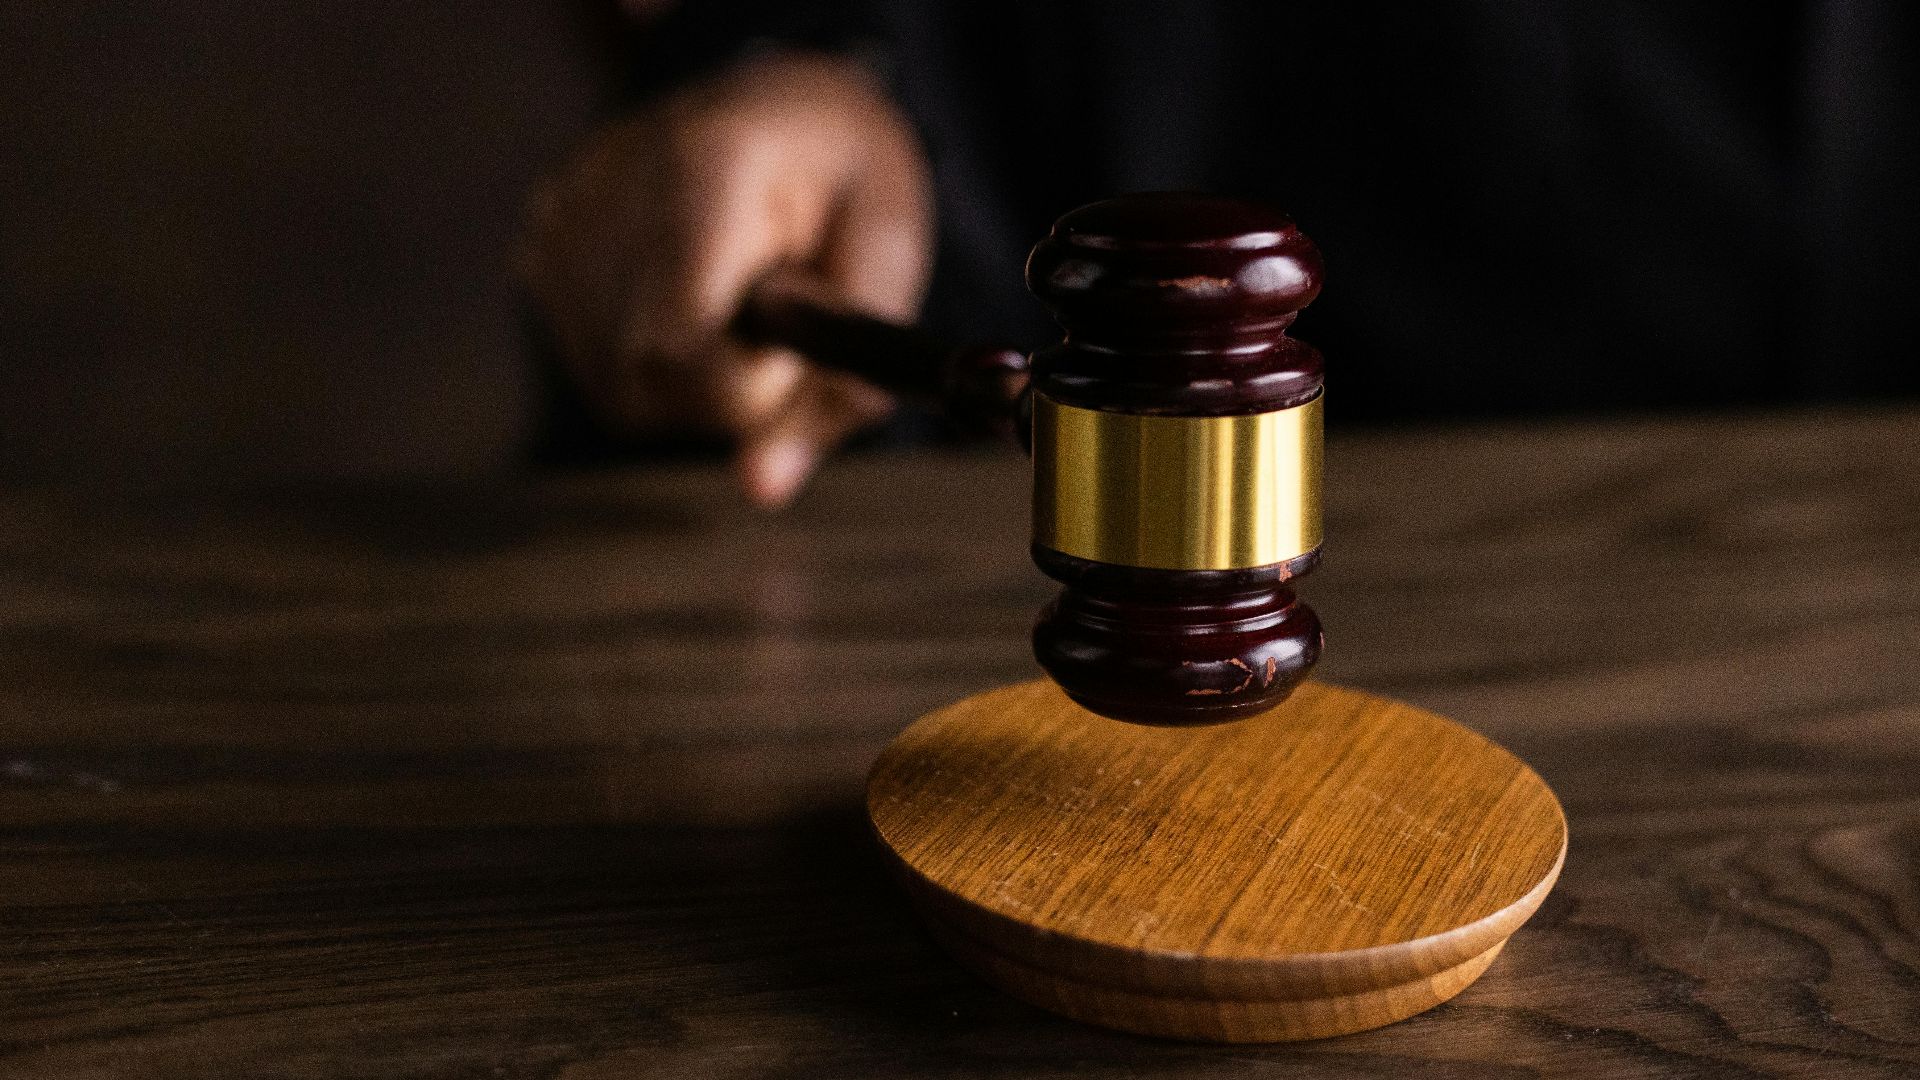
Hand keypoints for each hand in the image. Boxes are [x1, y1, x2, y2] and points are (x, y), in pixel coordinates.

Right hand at [521, 51, 933, 505]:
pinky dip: (655, 363)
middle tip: (778, 324)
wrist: (784, 107)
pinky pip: (599, 369)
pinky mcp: (540, 247)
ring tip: (736, 301)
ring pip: (620, 390)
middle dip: (729, 389)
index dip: (742, 387)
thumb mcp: (888, 264)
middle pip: (646, 379)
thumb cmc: (847, 184)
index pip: (678, 346)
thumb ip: (840, 383)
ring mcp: (563, 218)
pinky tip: (691, 300)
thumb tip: (761, 490)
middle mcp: (611, 187)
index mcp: (708, 168)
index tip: (791, 352)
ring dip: (694, 382)